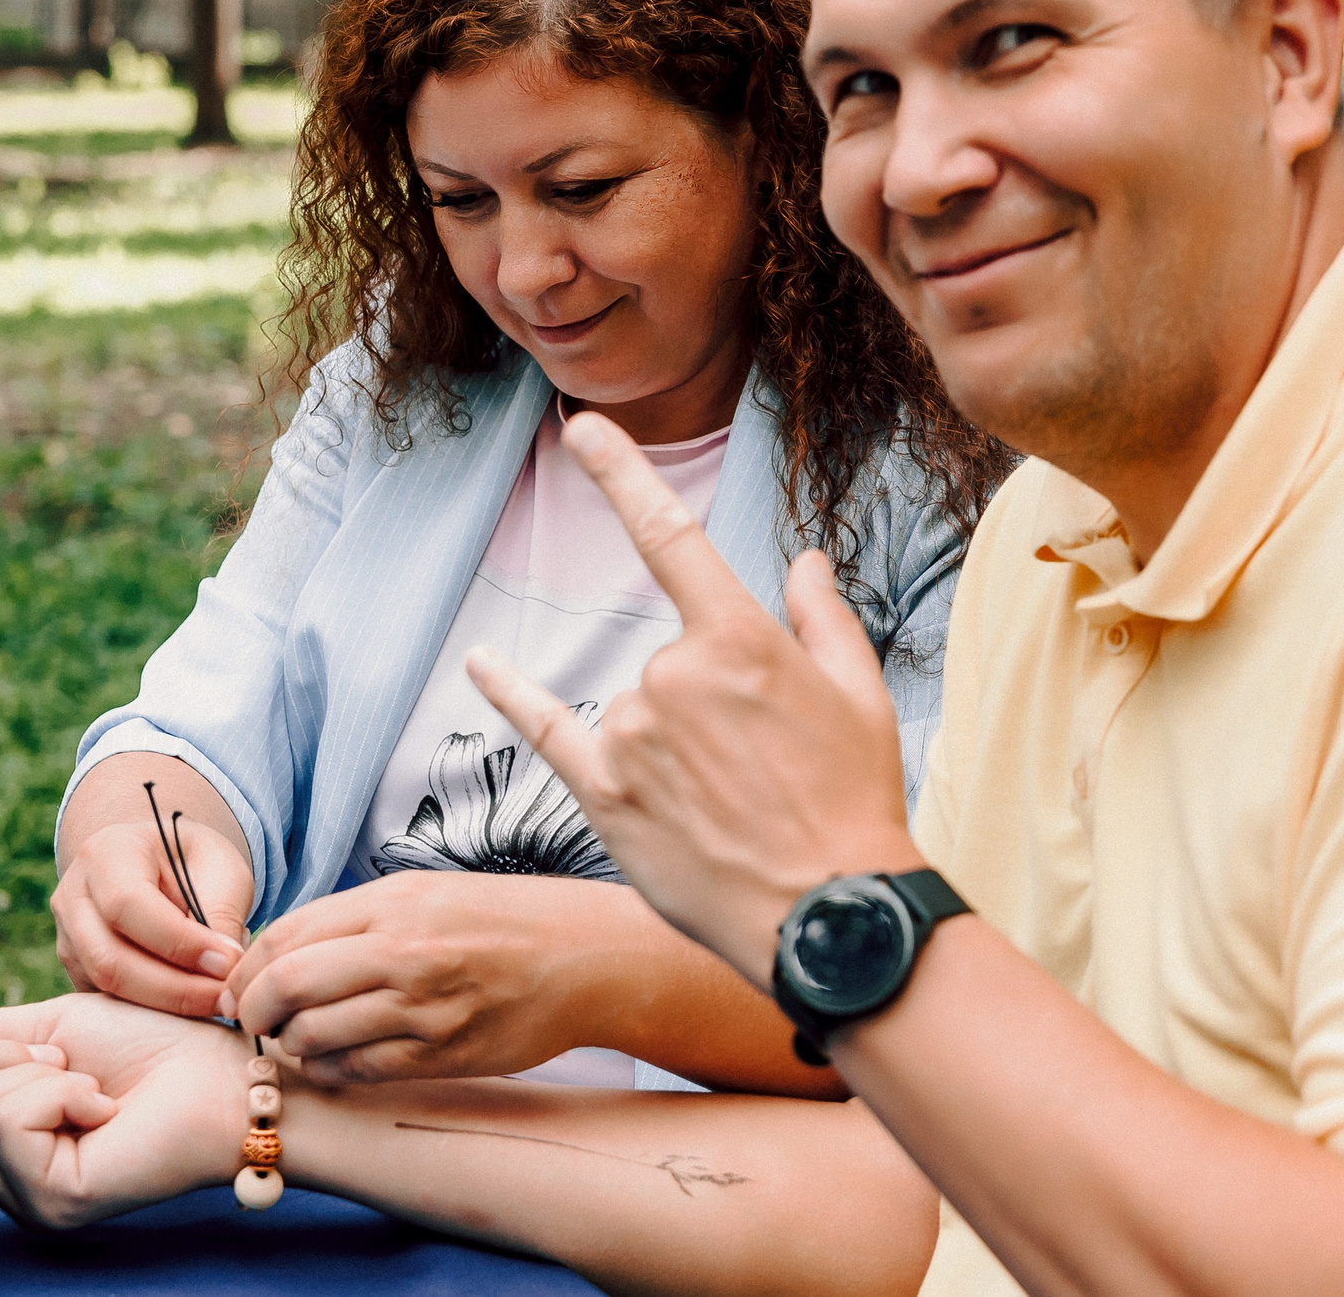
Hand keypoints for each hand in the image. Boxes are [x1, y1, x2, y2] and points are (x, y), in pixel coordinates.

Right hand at [0, 995, 249, 1229]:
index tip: (50, 1047)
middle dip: (18, 1056)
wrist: (218, 1072)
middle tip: (77, 1066)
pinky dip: (60, 1093)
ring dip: (45, 1073)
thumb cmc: (150, 1045)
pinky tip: (103, 1108)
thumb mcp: (54, 1026)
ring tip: (95, 1089)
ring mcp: (28, 1196)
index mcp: (9, 1140)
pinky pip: (11, 1121)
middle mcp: (10, 1177)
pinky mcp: (52, 1200)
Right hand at [52, 819, 253, 1018]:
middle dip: (175, 988)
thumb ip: (220, 914)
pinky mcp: (75, 969)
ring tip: (215, 1001)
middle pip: (109, 958)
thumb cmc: (194, 863)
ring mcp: (66, 936)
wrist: (160, 866)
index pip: (128, 905)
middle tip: (226, 997)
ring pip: (106, 986)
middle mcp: (73, 895)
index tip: (228, 963)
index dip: (179, 942)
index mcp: (106, 853)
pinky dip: (151, 1008)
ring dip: (165, 1004)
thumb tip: (224, 972)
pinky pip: (107, 1000)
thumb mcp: (219, 868)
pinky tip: (191, 1002)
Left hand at [224, 870, 632, 1083]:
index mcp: (393, 902)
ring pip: (317, 1035)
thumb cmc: (501, 920)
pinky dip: (332, 1071)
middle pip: (288, 985)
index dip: (248, 968)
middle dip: (254, 1011)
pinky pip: (360, 1071)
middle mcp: (403, 949)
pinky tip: (334, 1063)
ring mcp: (424, 1005)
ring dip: (292, 1045)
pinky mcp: (443, 1052)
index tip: (239, 987)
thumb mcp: (426, 893)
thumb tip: (282, 953)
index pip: (287, 936)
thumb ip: (356, 919)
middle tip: (252, 1023)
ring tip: (296, 1042)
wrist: (583, 955)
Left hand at [466, 413, 918, 986]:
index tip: (582, 430)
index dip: (621, 474)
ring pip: (638, 710)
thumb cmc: (856, 802)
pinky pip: (549, 731)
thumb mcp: (861, 695)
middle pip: (671, 660)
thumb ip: (822, 616)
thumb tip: (802, 559)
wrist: (829, 914)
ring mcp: (633, 735)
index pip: (668, 534)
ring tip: (734, 810)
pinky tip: (482, 663)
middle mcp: (673, 674)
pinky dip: (514, 695)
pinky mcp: (605, 797)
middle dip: (711, 707)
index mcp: (740, 638)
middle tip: (765, 773)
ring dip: (674, 747)